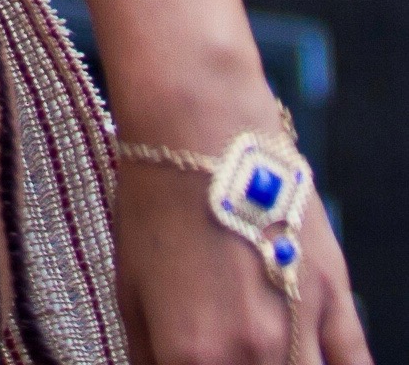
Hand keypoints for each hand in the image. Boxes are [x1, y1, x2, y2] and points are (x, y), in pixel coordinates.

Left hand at [115, 159, 368, 364]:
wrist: (198, 123)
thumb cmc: (152, 198)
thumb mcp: (129, 287)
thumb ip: (147, 356)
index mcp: (192, 357)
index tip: (191, 364)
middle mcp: (252, 355)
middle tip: (223, 350)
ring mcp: (298, 329)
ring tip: (262, 353)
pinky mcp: (335, 298)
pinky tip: (313, 362)